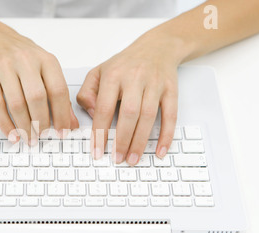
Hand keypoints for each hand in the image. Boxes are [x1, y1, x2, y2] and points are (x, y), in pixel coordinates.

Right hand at [0, 25, 78, 143]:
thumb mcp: (47, 71)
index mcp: (46, 60)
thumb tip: (71, 124)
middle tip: (42, 136)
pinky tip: (12, 133)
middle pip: (37, 97)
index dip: (62, 115)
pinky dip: (5, 123)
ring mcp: (5, 67)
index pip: (58, 90)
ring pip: (16, 103)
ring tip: (29, 138)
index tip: (62, 132)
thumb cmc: (25, 59)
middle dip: (41, 122)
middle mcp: (26, 61)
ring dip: (24, 126)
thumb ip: (60, 98)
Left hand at [77, 32, 183, 164]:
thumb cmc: (124, 65)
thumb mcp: (98, 72)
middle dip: (122, 139)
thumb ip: (87, 93)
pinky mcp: (171, 89)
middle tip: (118, 159)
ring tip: (133, 159)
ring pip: (149, 116)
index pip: (104, 107)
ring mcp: (155, 84)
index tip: (97, 151)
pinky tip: (160, 150)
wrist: (157, 47)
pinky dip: (166, 135)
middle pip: (129, 113)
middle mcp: (135, 78)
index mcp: (113, 75)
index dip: (100, 132)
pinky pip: (171, 114)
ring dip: (141, 141)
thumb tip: (92, 115)